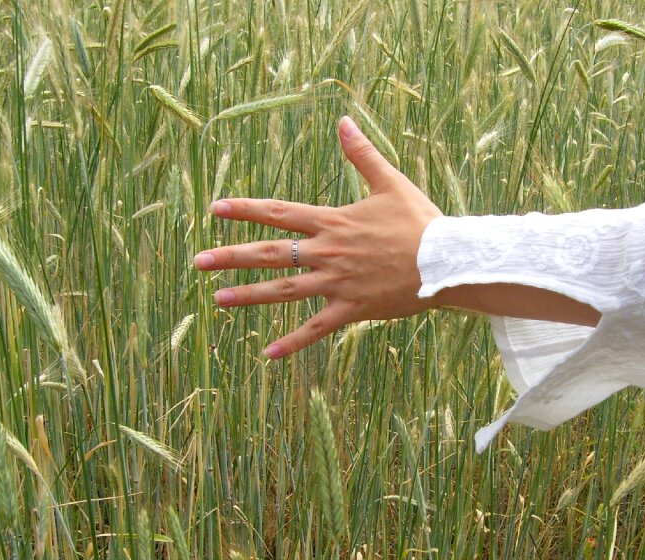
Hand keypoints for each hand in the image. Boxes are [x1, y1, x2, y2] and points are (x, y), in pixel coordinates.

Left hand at [194, 116, 442, 358]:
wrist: (447, 261)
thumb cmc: (420, 222)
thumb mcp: (390, 182)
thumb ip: (362, 154)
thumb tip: (343, 121)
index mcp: (333, 221)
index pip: (279, 213)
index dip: (245, 210)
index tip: (215, 208)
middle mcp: (328, 252)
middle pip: (270, 254)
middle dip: (231, 256)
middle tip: (198, 261)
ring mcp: (337, 282)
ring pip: (285, 290)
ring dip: (249, 295)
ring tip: (217, 301)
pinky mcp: (352, 308)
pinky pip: (316, 328)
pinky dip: (293, 341)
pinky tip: (268, 353)